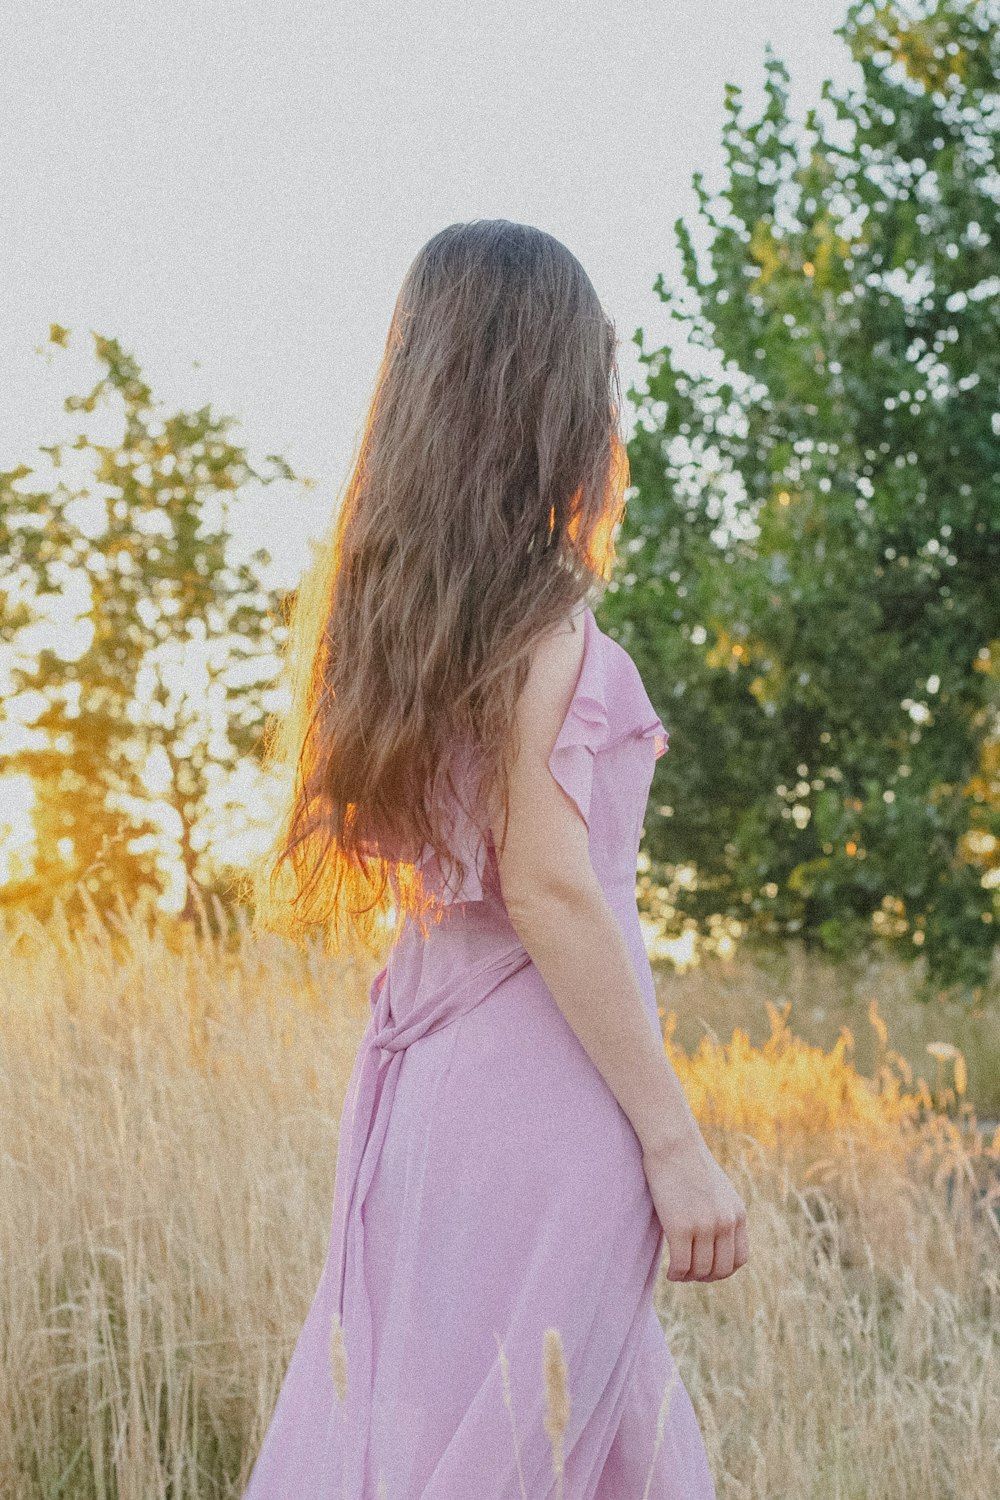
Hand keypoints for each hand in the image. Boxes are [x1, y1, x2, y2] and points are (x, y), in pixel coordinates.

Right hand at [642, 1131, 748, 1283]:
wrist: (673, 1142)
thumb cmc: (689, 1162)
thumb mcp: (717, 1189)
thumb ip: (721, 1212)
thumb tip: (714, 1237)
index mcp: (737, 1213)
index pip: (740, 1259)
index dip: (723, 1270)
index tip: (707, 1267)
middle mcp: (725, 1223)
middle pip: (721, 1270)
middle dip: (705, 1277)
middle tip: (690, 1273)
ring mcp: (704, 1226)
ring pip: (701, 1271)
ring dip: (689, 1277)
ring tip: (678, 1272)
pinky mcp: (680, 1227)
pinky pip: (681, 1266)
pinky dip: (676, 1274)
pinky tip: (669, 1272)